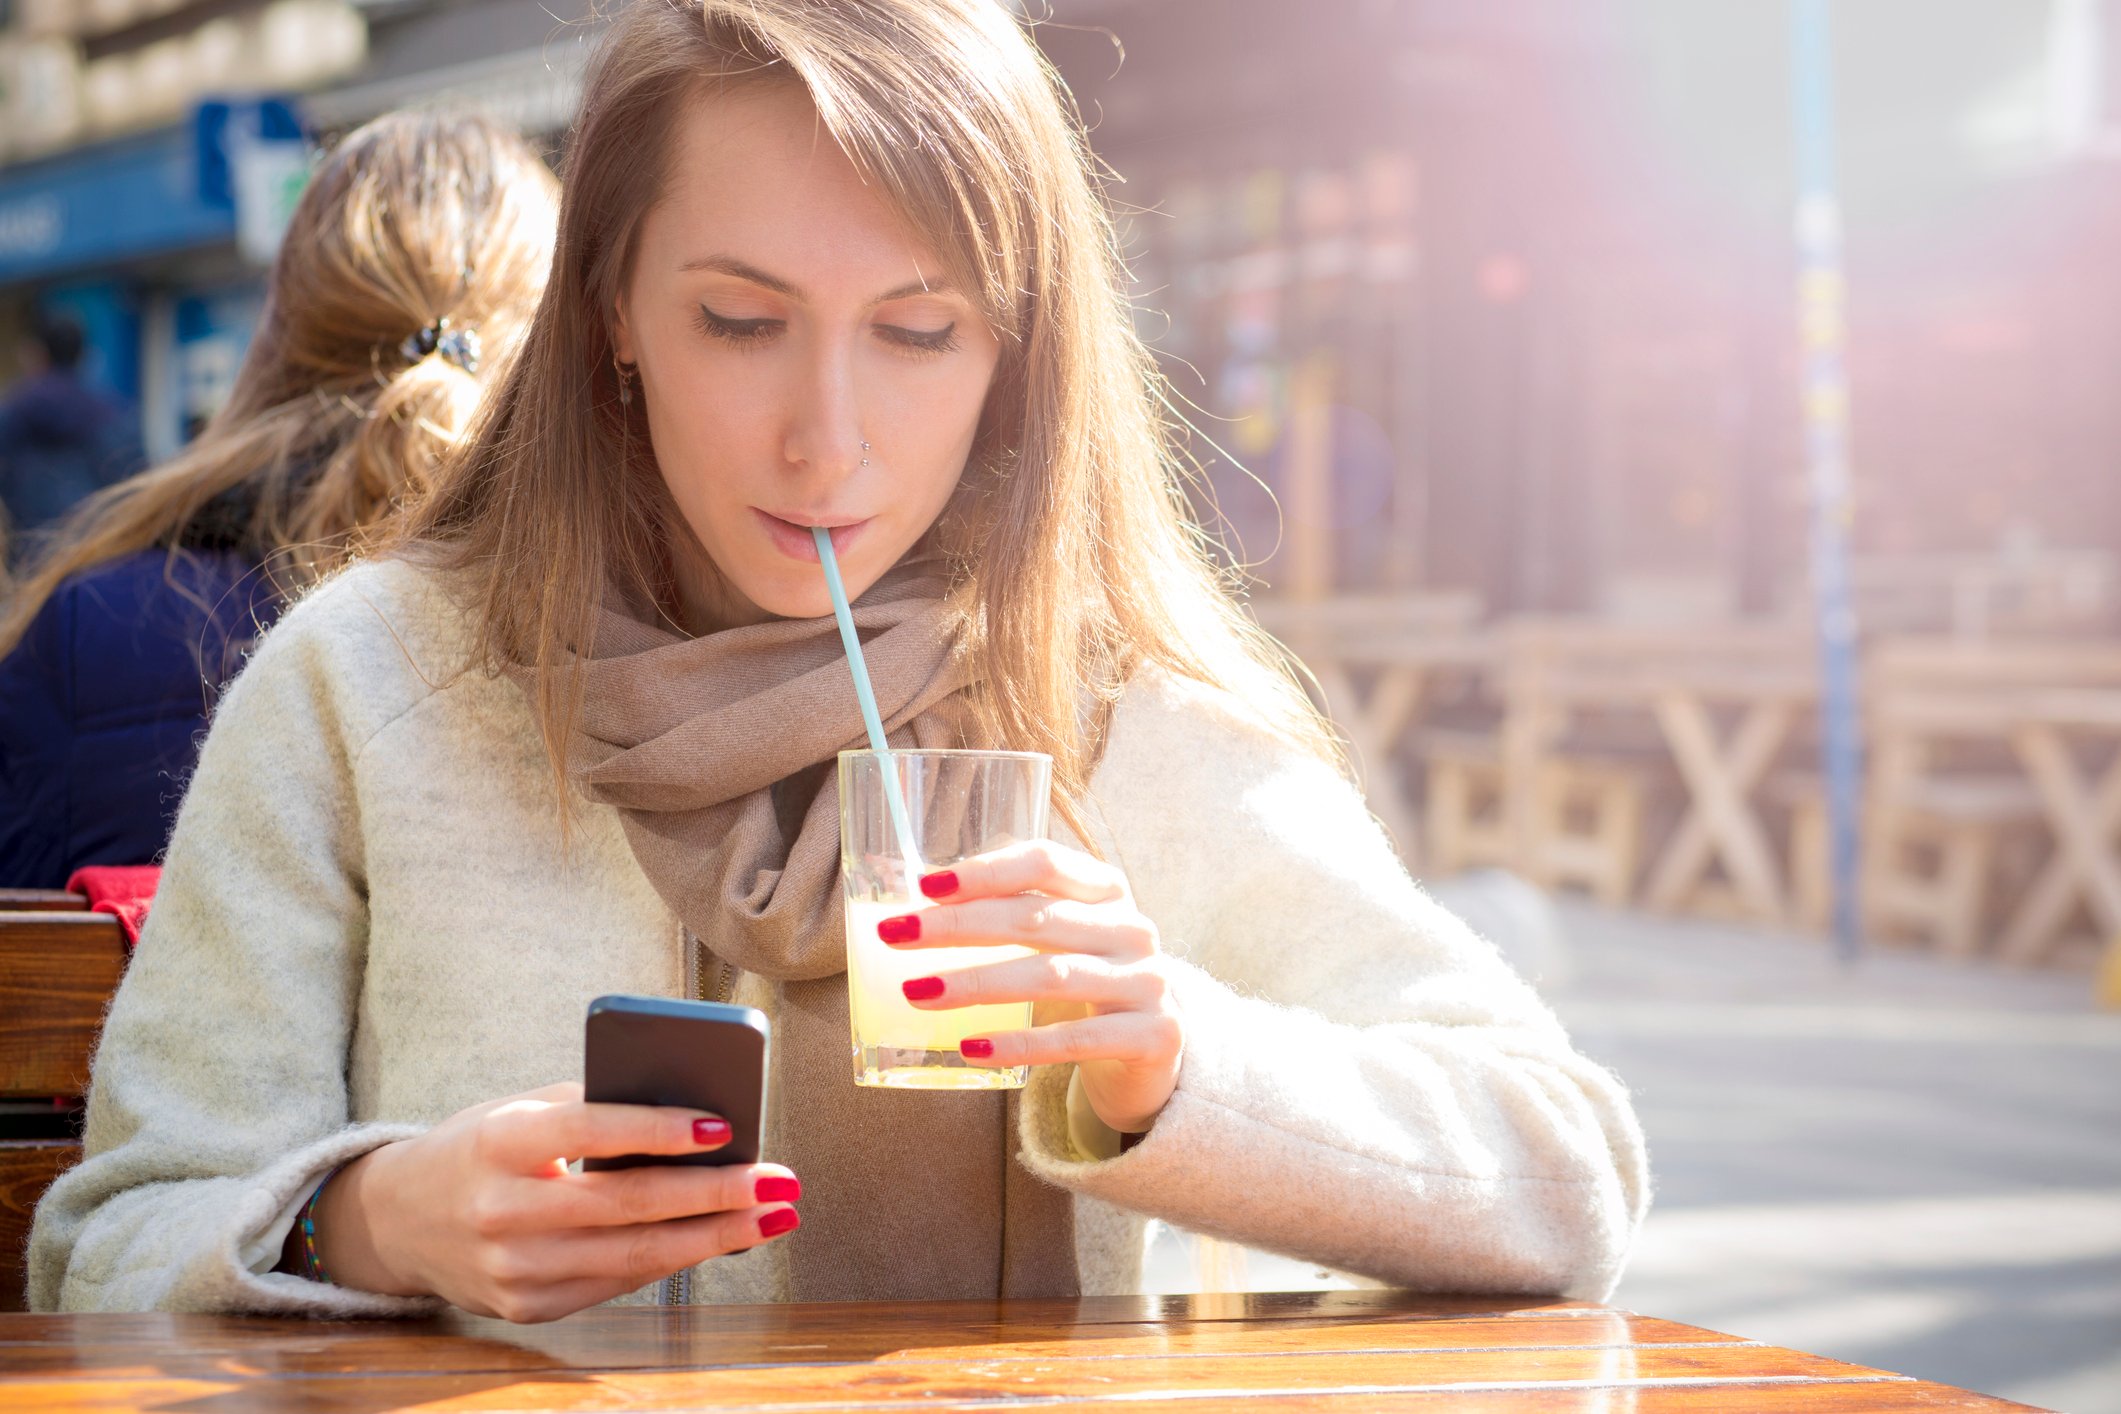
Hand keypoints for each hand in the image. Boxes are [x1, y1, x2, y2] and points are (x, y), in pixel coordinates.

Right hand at [305, 1083, 800, 1321]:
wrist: (401, 1220)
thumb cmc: (483, 1147)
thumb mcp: (521, 1110)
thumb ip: (596, 1108)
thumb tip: (696, 1121)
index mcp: (498, 1142)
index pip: (589, 1131)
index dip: (659, 1130)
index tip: (724, 1125)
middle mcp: (501, 1211)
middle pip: (627, 1205)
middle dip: (715, 1195)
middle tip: (778, 1181)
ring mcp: (512, 1269)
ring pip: (632, 1256)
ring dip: (714, 1238)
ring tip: (773, 1215)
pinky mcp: (526, 1307)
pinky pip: (616, 1282)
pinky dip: (674, 1261)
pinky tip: (721, 1240)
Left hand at [883, 840, 1181, 1135]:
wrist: (1156, 1053)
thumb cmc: (1088, 986)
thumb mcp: (1063, 939)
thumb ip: (1013, 914)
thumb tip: (920, 908)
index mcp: (1107, 890)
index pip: (1045, 863)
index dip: (985, 871)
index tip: (926, 886)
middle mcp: (1133, 928)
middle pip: (1037, 917)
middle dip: (958, 925)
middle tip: (895, 935)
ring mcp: (1150, 982)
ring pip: (1051, 976)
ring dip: (976, 984)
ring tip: (917, 992)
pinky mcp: (1155, 1036)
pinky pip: (1076, 1039)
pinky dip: (1018, 1044)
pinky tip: (971, 1047)